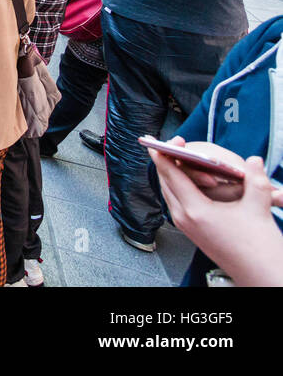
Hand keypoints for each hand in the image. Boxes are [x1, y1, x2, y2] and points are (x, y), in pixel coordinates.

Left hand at [151, 146, 282, 285]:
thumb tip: (253, 160)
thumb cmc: (258, 246)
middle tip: (171, 143)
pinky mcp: (190, 231)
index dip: (162, 154)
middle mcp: (183, 218)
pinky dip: (177, 187)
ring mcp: (184, 226)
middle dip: (166, 160)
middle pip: (165, 182)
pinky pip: (175, 202)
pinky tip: (186, 180)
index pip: (170, 175)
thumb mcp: (258, 207)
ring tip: (176, 157)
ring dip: (170, 174)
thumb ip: (255, 179)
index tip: (155, 140)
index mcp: (195, 211)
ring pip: (169, 192)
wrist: (259, 273)